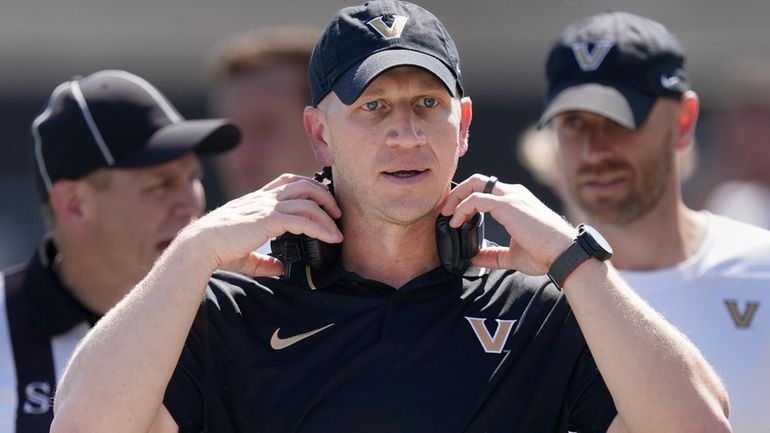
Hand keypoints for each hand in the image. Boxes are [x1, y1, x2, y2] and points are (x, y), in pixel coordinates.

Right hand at [175, 174, 342, 275]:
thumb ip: (264, 260)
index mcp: (258, 200)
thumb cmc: (217, 249)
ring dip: (327, 215)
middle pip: (304, 184)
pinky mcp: (268, 220)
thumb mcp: (245, 254)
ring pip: (308, 201)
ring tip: (337, 231)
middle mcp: (264, 199)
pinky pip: (302, 219)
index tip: (323, 202)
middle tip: (337, 213)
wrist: (200, 247)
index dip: (309, 187)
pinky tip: (330, 238)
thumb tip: (280, 269)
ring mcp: (266, 207)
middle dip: (325, 196)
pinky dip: (320, 228)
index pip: (288, 182)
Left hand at [440, 174, 575, 275]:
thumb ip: (493, 255)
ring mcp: (512, 197)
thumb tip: (474, 258)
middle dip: (458, 192)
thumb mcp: (513, 255)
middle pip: (478, 180)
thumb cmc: (546, 253)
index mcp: (517, 201)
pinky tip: (455, 222)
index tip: (455, 214)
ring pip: (475, 184)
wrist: (564, 254)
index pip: (487, 189)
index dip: (467, 197)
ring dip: (456, 198)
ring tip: (446, 215)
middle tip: (445, 210)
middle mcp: (514, 193)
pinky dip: (462, 208)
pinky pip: (477, 199)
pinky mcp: (509, 205)